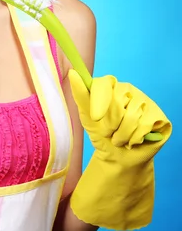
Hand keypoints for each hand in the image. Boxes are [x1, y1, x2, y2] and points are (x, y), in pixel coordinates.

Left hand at [67, 69, 171, 229]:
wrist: (118, 157)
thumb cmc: (101, 133)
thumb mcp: (86, 115)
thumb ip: (80, 95)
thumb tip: (73, 73)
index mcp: (111, 85)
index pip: (104, 84)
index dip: (99, 101)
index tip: (95, 117)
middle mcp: (129, 90)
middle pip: (117, 103)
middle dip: (109, 124)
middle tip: (108, 131)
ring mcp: (146, 101)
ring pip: (130, 117)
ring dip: (121, 135)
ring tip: (119, 138)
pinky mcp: (159, 116)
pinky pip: (144, 126)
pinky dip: (134, 139)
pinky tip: (133, 140)